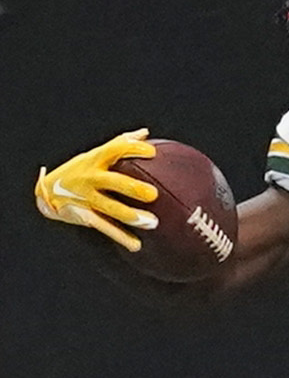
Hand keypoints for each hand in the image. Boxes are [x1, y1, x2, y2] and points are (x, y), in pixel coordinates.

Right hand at [34, 129, 158, 251]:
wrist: (47, 191)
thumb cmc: (82, 170)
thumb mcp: (96, 155)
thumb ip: (120, 144)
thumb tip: (145, 132)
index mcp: (95, 159)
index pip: (115, 149)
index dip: (132, 149)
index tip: (152, 153)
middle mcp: (90, 177)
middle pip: (113, 181)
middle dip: (132, 187)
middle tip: (153, 194)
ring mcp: (86, 197)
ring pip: (109, 207)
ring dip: (130, 216)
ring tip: (152, 222)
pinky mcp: (84, 215)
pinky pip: (105, 227)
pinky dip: (121, 237)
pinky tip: (136, 245)